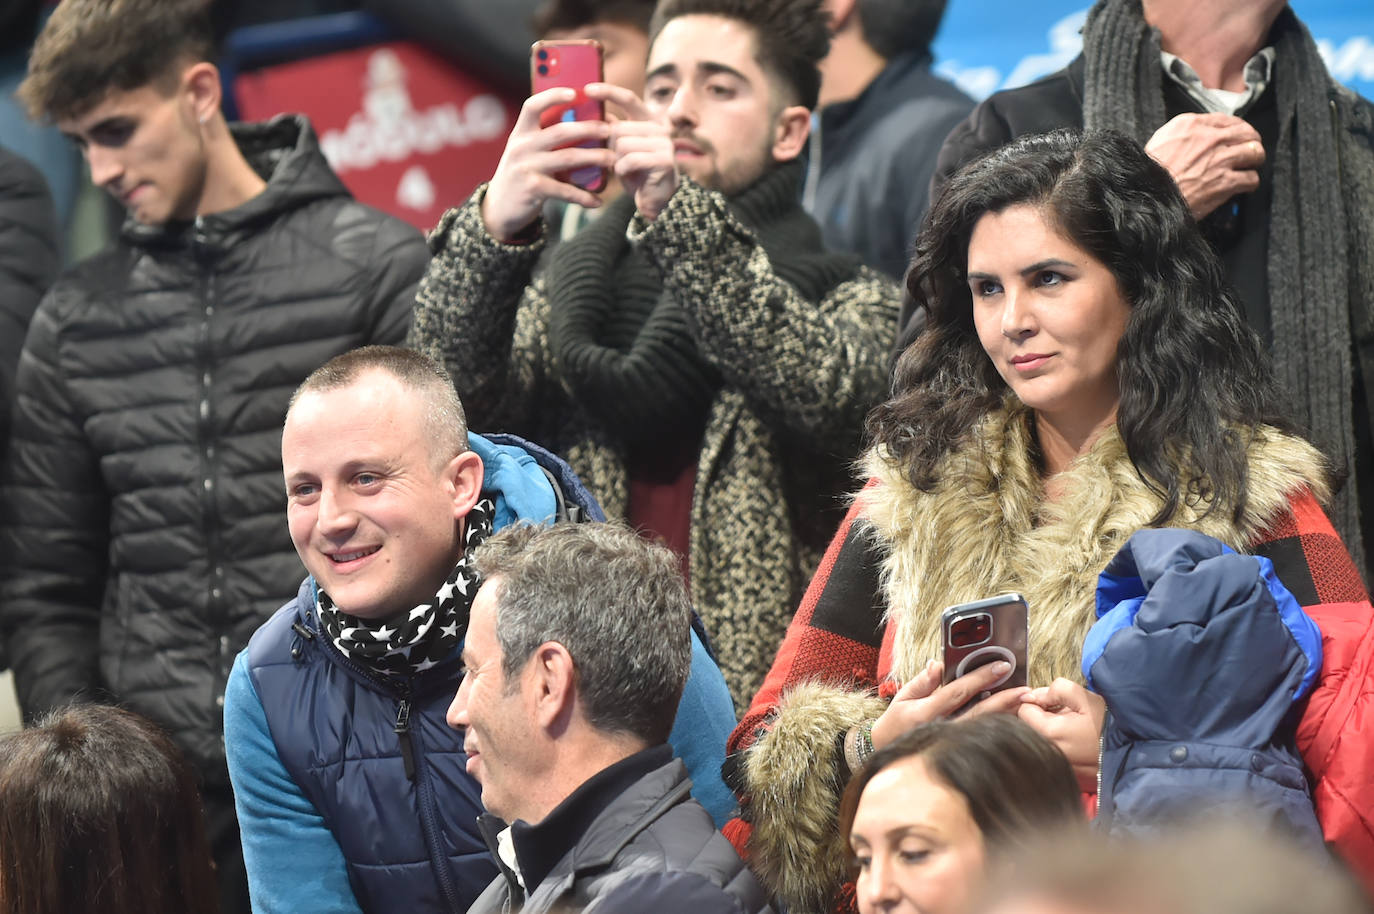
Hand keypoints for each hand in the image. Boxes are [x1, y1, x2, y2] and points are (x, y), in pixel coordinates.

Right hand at [481, 87, 616, 242]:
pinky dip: (583, 196)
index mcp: (521, 133)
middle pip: (560, 131)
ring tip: (612, 160)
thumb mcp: (526, 153)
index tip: (575, 92)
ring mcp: (526, 167)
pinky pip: (565, 190)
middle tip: (609, 130)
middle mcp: (522, 147)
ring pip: (568, 158)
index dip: (553, 96)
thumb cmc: (521, 176)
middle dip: (588, 129)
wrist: (499, 209)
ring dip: (594, 158)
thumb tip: (583, 124)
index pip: (533, 106)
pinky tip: (597, 200)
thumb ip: (545, 139)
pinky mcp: (533, 189)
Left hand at [587, 82, 678, 221]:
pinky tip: (627, 174)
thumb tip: (589, 110)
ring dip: (617, 160)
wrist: (653, 200)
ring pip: (623, 144)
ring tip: (625, 168)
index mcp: (649, 121)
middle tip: (617, 159)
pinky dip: (623, 169)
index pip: (629, 99)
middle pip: (619, 127)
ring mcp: (664, 143)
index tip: (587, 89)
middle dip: (611, 146)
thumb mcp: (619, 148)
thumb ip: (610, 129)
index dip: (608, 92)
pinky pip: (630, 159)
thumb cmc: (635, 173)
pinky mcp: (665, 160)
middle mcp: (660, 128)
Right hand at [870, 659, 1028, 750]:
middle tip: (1025, 689)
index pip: (959, 691)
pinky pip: (980, 736)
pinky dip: (997, 726)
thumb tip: (938, 663)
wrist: (885, 753)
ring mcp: (950, 742)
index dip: (981, 677)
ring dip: (1005, 714)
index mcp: (926, 712)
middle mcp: (942, 728)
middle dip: (1004, 698)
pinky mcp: (956, 750)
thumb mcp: (903, 698)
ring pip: (983, 727)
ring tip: (1024, 702)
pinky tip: (1013, 718)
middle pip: (979, 712)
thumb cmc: (895, 723)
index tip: (1001, 665)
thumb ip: (923, 681)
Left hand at [1018, 678, 1105, 792]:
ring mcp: (1055, 766)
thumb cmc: (1108, 723)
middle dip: (1041, 717)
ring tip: (1071, 729)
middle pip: (1029, 727)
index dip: (1037, 702)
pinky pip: (1051, 755)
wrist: (1133, 752)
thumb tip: (1034, 695)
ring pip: (1040, 741)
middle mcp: (1047, 753)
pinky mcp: (1065, 775)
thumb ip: (1056, 689)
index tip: (1054, 703)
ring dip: (1050, 732)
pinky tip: (1075, 743)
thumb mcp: (1084, 697)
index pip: (1023, 711)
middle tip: (1064, 713)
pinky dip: (1058, 746)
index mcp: (1049, 733)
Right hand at [1144, 112, 1264, 218]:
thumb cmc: (1150, 173)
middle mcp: (1210, 139)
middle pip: (1247, 132)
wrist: (1149, 197)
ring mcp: (1220, 160)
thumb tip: (1196, 135)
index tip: (1237, 134)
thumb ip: (1182, 133)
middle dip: (1251, 140)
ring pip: (1255, 152)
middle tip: (1248, 148)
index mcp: (1192, 125)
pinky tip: (1243, 184)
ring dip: (1254, 160)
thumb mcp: (1160, 140)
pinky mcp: (1226, 182)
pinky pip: (1251, 178)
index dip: (1236, 127)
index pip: (1227, 119)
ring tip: (1250, 165)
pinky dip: (1249, 183)